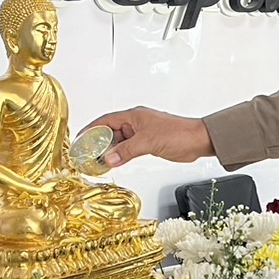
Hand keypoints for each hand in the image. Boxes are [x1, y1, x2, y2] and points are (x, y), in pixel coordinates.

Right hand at [84, 107, 214, 167]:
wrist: (198, 141)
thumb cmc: (178, 133)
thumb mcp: (148, 142)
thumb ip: (126, 151)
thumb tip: (108, 159)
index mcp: (134, 116)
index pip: (105, 121)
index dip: (91, 129)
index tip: (80, 139)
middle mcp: (136, 123)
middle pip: (110, 132)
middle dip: (98, 143)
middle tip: (86, 155)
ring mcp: (142, 134)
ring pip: (119, 142)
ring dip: (109, 151)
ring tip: (97, 162)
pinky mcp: (148, 144)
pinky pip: (128, 149)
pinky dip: (120, 155)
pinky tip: (114, 163)